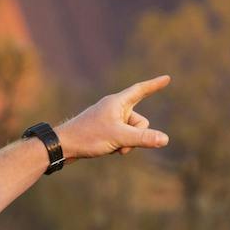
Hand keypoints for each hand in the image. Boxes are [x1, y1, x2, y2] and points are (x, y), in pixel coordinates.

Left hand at [55, 75, 171, 158]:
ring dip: (128, 143)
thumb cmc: (88, 136)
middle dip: (137, 135)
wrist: (63, 145)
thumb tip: (165, 139)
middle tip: (121, 143)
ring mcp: (110, 120)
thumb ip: (143, 138)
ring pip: (132, 132)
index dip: (155, 85)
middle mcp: (115, 108)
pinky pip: (123, 137)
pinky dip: (120, 145)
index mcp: (117, 102)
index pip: (140, 90)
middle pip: (140, 121)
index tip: (167, 78)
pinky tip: (108, 150)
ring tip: (113, 148)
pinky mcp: (105, 130)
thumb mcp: (119, 137)